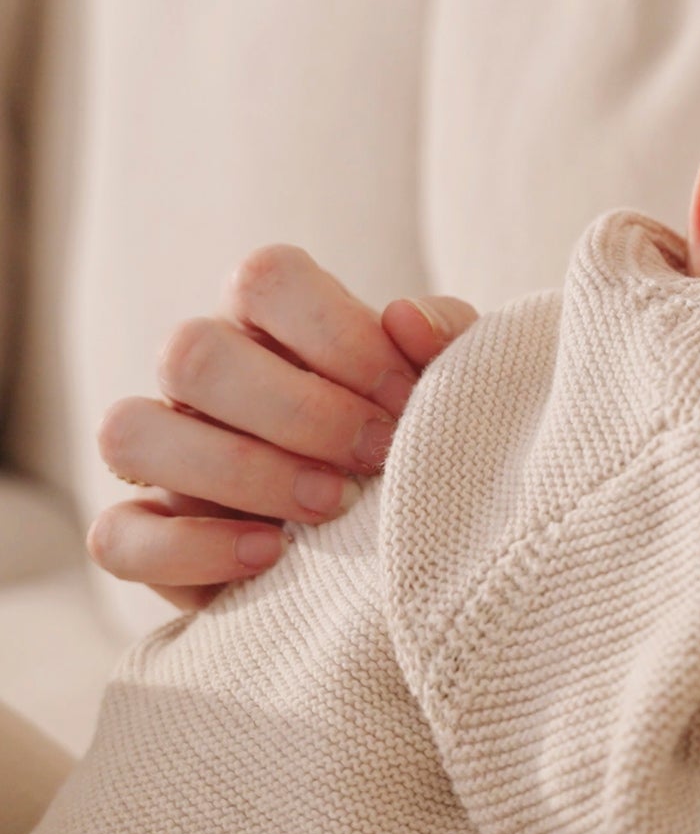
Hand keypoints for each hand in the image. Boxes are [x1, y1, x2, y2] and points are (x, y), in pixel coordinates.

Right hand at [87, 244, 477, 610]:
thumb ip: (444, 337)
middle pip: (191, 352)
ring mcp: (163, 450)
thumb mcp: (450, 377)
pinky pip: (117, 536)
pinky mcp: (146, 533)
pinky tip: (270, 555)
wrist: (406, 523)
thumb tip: (404, 319)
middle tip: (375, 457)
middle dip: (299, 412)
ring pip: (130, 432)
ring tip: (331, 509)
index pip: (265, 278)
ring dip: (239, 472)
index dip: (339, 334)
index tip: (405, 395)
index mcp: (269, 316)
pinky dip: (190, 549)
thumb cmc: (418, 427)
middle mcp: (201, 372)